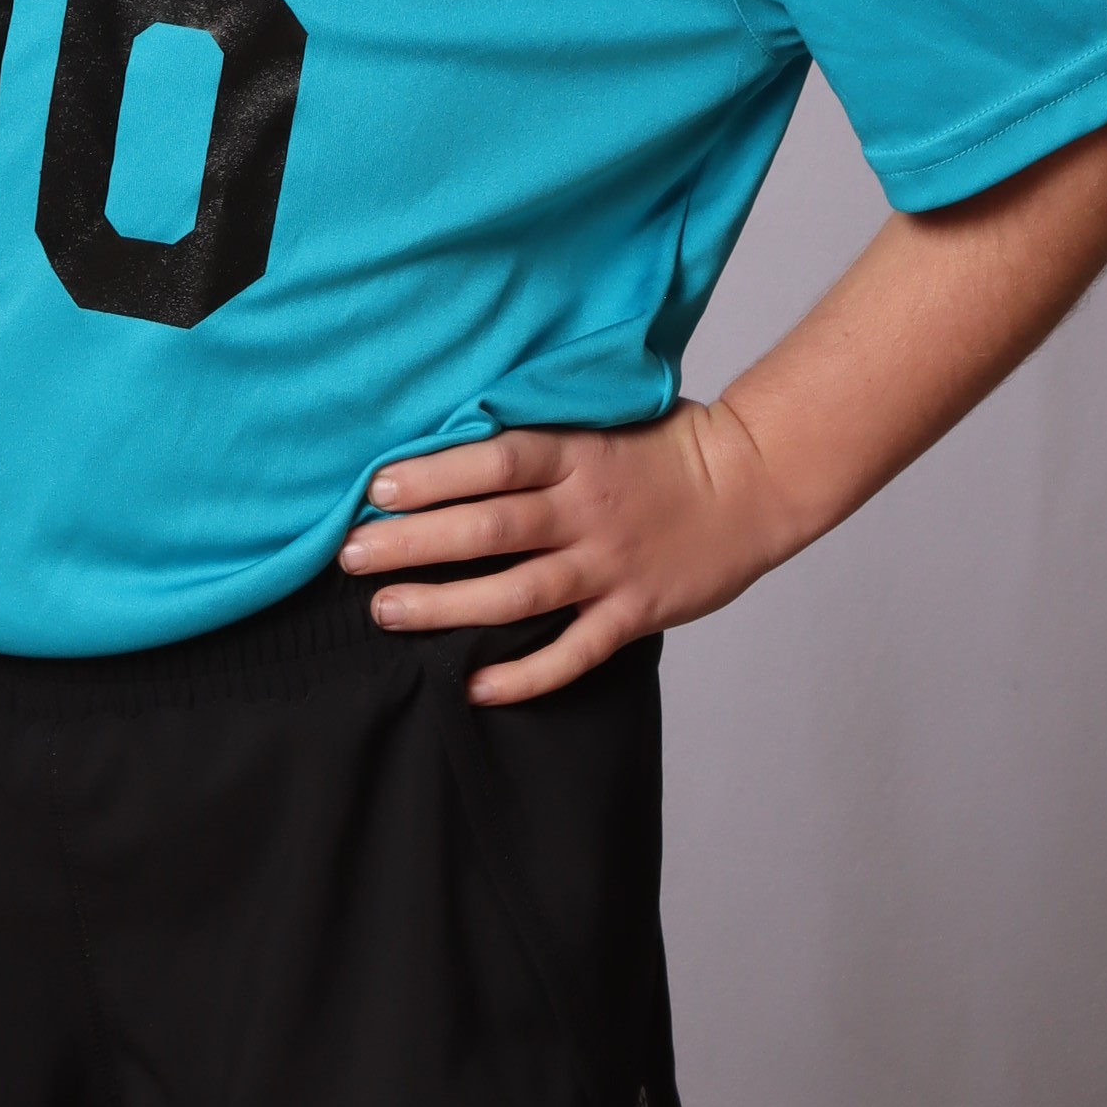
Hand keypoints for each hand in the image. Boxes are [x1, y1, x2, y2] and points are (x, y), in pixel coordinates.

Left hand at [340, 408, 790, 703]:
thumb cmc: (666, 444)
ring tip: (386, 613)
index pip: (492, 462)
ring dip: (446, 607)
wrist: (754, 482)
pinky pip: (574, 653)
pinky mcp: (636, 613)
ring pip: (517, 594)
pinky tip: (475, 687)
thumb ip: (539, 433)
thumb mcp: (600, 419)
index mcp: (577, 454)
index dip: (431, 477)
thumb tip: (454, 430)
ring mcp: (612, 566)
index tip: (374, 491)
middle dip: (413, 545)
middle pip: (488, 530)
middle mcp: (588, 511)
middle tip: (352, 557)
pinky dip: (525, 675)